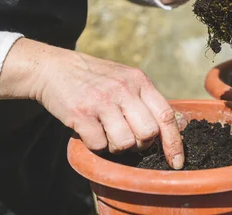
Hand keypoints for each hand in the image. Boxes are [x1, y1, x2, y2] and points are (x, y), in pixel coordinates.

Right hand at [0, 38, 183, 168]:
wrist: (55, 68)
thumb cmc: (95, 78)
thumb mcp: (126, 78)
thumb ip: (144, 99)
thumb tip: (168, 127)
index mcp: (139, 81)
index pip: (166, 115)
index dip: (174, 142)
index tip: (177, 162)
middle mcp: (124, 90)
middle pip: (148, 133)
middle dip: (140, 144)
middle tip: (128, 137)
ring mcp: (102, 102)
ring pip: (124, 142)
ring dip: (116, 146)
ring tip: (106, 132)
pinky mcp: (81, 114)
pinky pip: (99, 145)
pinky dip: (96, 144)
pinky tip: (90, 130)